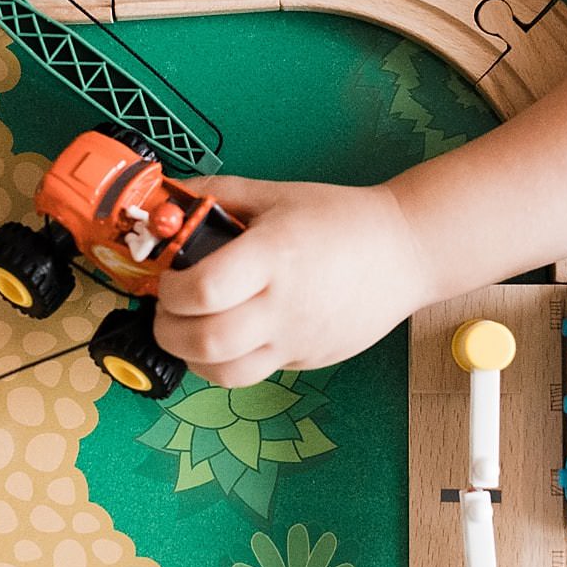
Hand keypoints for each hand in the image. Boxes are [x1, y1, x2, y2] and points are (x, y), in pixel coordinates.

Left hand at [153, 174, 429, 383]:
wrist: (402, 252)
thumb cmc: (338, 217)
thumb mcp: (275, 193)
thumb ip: (217, 194)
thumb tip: (165, 199)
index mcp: (273, 256)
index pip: (203, 291)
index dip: (170, 291)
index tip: (165, 279)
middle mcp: (282, 306)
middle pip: (205, 343)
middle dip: (168, 331)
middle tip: (166, 310)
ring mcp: (296, 341)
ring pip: (225, 374)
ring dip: (192, 357)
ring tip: (190, 328)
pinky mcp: (307, 362)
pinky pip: (254, 373)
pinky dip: (227, 363)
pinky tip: (229, 334)